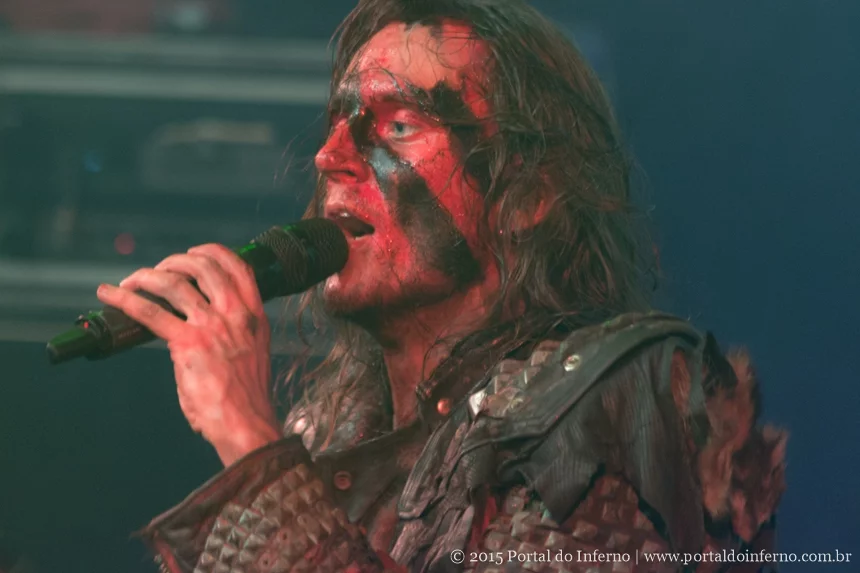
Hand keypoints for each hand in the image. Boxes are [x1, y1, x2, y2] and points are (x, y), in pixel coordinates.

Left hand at [96, 244, 281, 465]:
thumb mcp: (252, 353)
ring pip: (174, 283)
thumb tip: (202, 330)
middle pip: (204, 267)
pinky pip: (150, 312)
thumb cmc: (246, 398)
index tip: (194, 254)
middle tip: (159, 270)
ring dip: (146, 276)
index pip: (239, 267)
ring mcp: (212, 327)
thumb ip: (233, 334)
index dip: (213, 252)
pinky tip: (109, 293)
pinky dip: (125, 299)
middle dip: (175, 261)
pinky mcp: (188, 344)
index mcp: (255, 316)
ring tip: (131, 281)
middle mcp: (236, 315)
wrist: (246, 424)